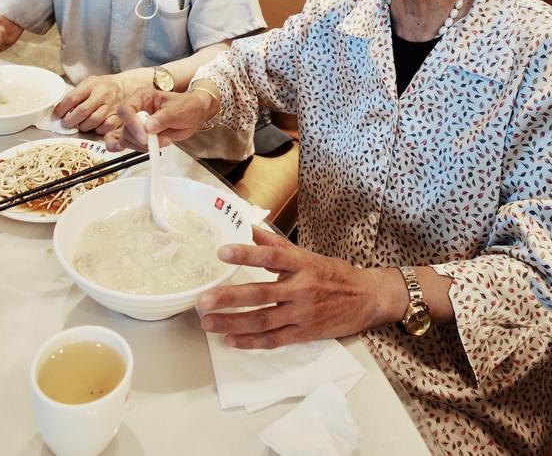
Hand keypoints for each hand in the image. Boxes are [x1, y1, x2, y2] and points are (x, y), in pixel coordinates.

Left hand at [52, 68, 152, 136]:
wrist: (125, 87)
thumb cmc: (103, 87)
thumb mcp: (89, 83)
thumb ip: (76, 95)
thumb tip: (60, 111)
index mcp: (92, 84)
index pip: (72, 98)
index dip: (61, 109)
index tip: (56, 116)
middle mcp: (102, 95)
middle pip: (82, 112)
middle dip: (70, 121)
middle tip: (66, 124)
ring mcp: (111, 106)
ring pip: (93, 121)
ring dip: (83, 126)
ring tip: (80, 125)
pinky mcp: (118, 117)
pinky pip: (104, 128)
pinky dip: (97, 130)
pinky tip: (94, 127)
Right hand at [103, 87, 214, 152]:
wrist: (195, 114)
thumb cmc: (187, 106)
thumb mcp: (178, 110)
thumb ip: (163, 118)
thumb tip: (148, 128)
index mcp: (143, 96)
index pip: (127, 109)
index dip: (132, 124)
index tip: (144, 137)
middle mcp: (137, 109)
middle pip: (124, 126)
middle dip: (138, 138)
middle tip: (154, 141)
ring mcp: (137, 123)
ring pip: (125, 137)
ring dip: (141, 145)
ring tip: (160, 141)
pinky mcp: (139, 135)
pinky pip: (127, 143)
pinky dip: (130, 148)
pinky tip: (134, 149)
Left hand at [197, 226, 387, 348]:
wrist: (366, 298)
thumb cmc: (333, 274)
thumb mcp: (306, 254)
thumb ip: (275, 246)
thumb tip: (249, 228)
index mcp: (301, 264)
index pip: (271, 256)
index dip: (247, 254)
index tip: (223, 252)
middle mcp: (300, 288)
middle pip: (260, 293)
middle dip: (229, 298)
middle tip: (204, 300)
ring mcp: (302, 313)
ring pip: (262, 320)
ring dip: (233, 323)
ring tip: (208, 323)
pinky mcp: (304, 333)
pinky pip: (274, 340)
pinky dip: (251, 342)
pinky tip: (230, 341)